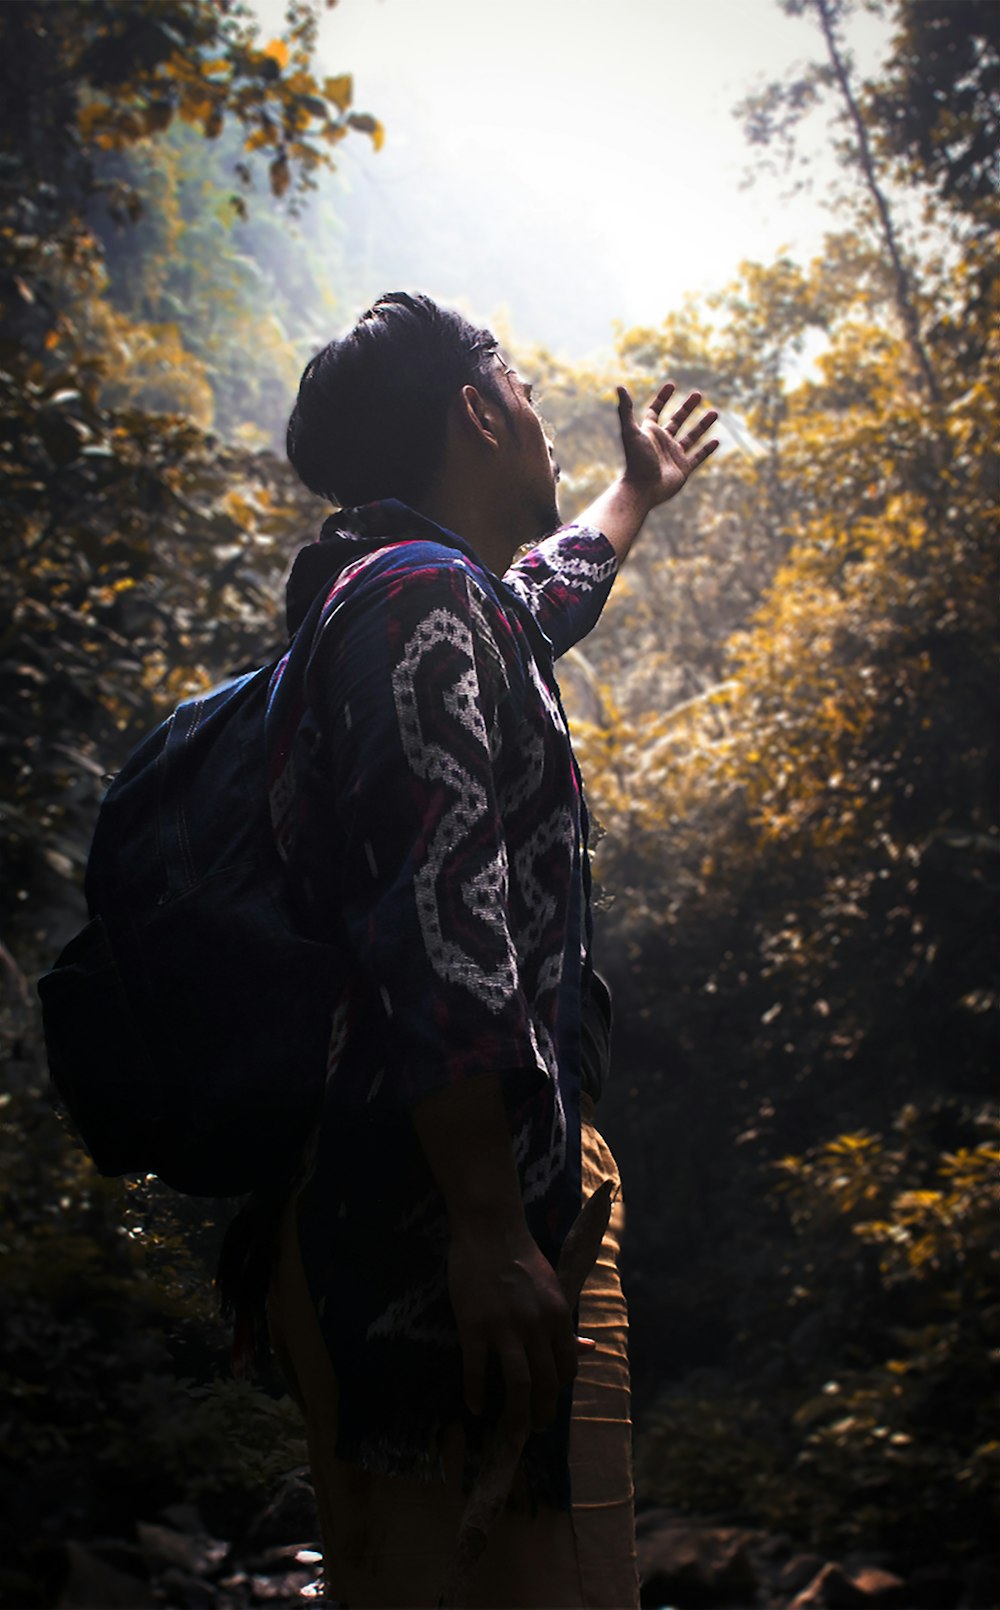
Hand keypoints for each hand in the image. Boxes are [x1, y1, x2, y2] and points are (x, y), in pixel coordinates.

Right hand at [448, 1219, 579, 1435]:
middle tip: (534, 1429)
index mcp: (558, 1315)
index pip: (566, 1367)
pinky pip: (476, 1369)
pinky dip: (476, 1393)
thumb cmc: (522, 1258)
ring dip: (517, 1415)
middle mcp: (535, 1325)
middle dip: (542, 1413)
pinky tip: (476, 1407)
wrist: (490, 1229)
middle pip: (545, 1382)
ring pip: (517, 1383)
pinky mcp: (474, 1325)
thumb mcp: (552, 1289)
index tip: (548, 1399)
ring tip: (513, 1431)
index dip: (558, 1389)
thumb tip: (589, 1349)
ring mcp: (503, 1327)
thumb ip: (564, 1324)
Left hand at [617, 381, 718, 511]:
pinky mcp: (683, 468)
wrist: (642, 489)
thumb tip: (619, 387)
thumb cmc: (636, 460)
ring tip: (715, 412)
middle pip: (677, 420)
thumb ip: (626, 409)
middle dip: (687, 407)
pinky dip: (707, 449)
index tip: (672, 385)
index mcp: (650, 432)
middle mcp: (662, 442)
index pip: (656, 410)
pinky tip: (717, 441)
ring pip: (691, 436)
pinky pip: (698, 457)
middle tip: (698, 394)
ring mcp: (674, 455)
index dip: (662, 398)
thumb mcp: (630, 432)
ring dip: (702, 425)